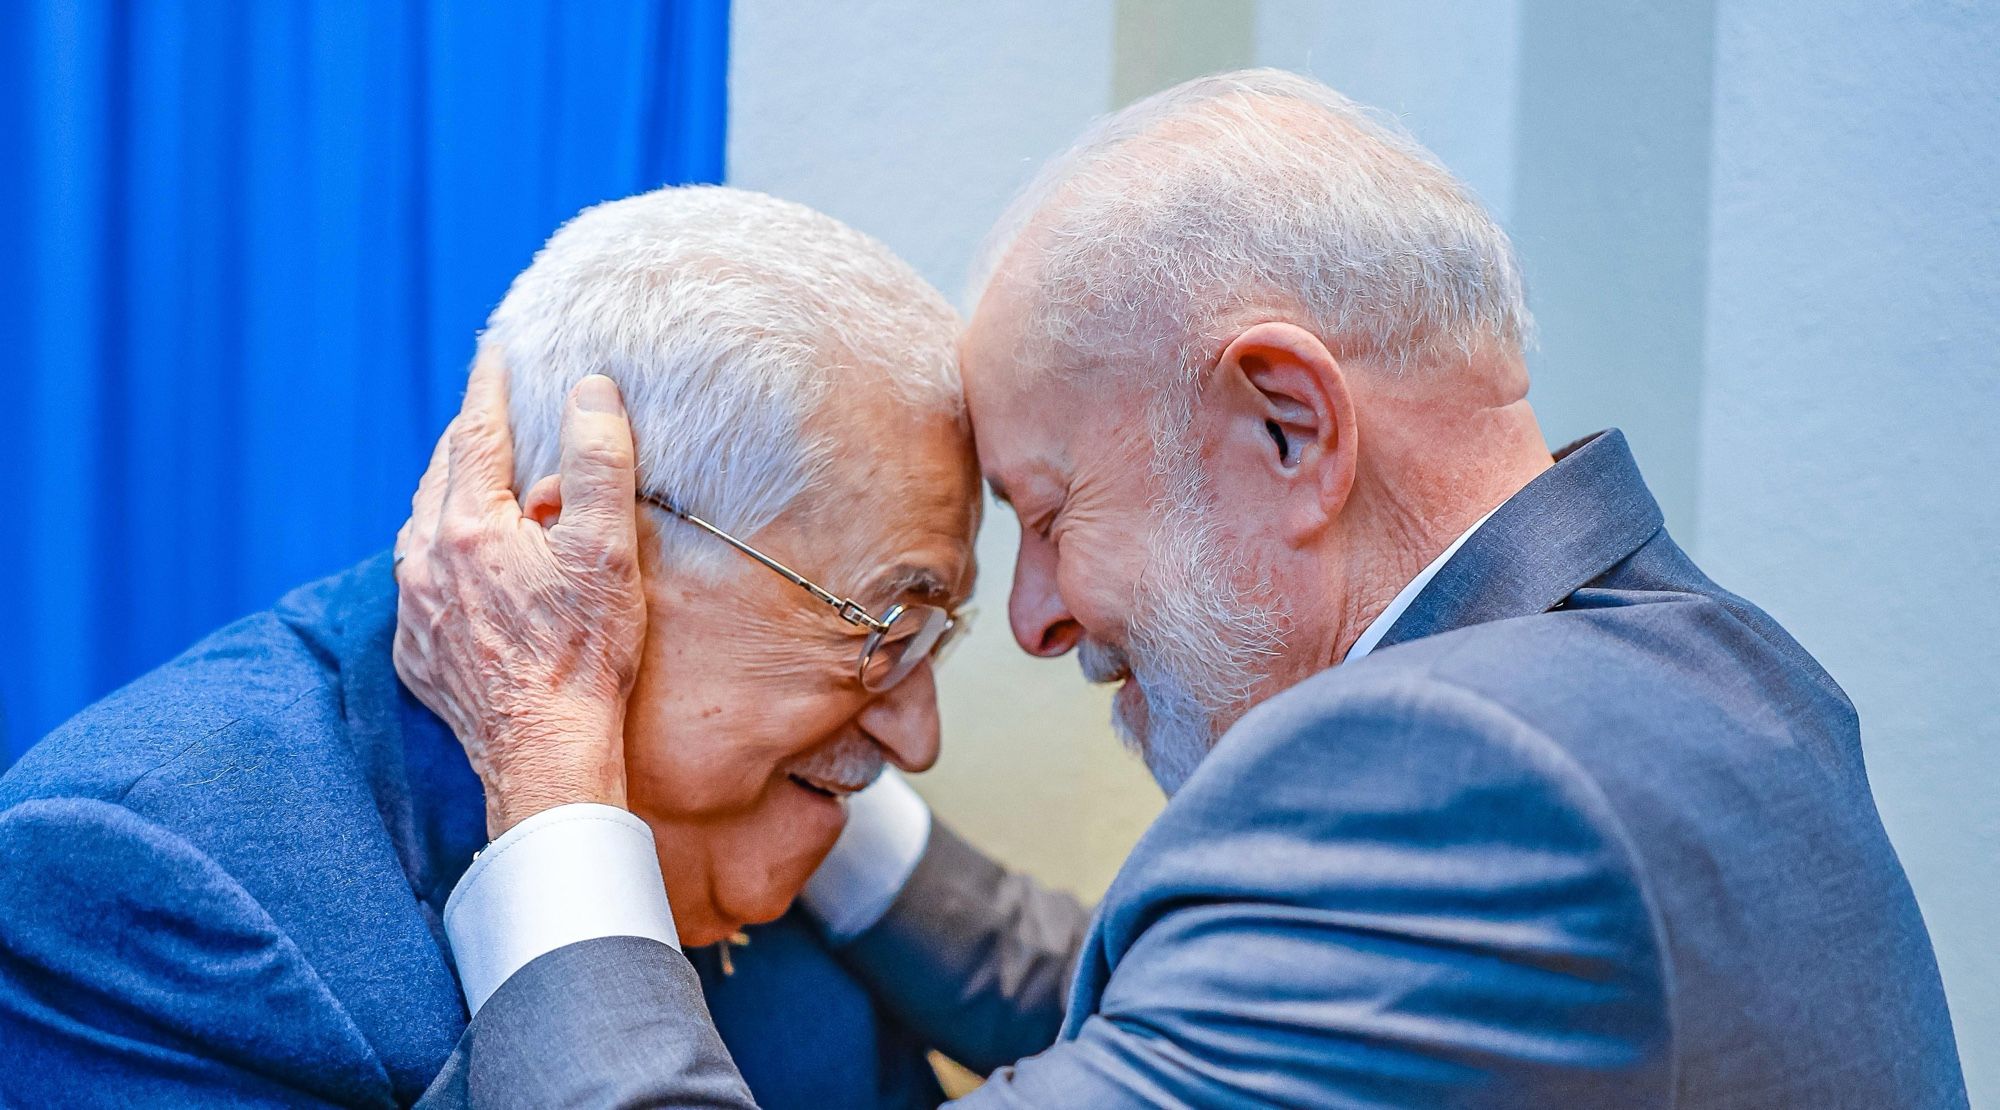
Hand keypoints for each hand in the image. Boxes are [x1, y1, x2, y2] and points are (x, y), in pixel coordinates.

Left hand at [393, 351, 647, 837]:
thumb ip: (597, 462)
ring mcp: (414, 609)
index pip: (478, 431)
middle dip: (470, 437)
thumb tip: (589, 390)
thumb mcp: (607, 550)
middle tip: (494, 410)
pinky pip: (418, 583)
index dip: (492, 384)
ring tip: (478, 482)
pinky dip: (440, 555)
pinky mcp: (416, 653)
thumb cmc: (585, 654)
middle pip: (441, 474)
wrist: (545, 754)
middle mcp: (425, 561)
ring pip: (421, 526)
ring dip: (450, 496)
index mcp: (469, 526)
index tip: (498, 347)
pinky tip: (466, 565)